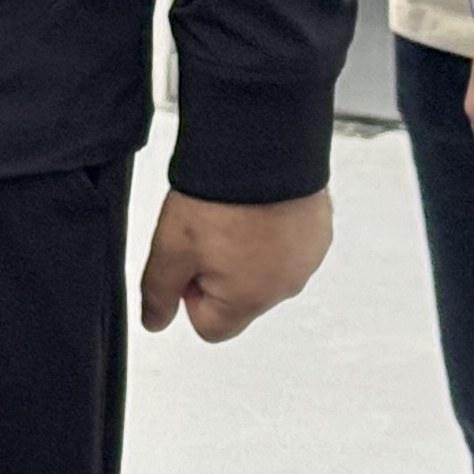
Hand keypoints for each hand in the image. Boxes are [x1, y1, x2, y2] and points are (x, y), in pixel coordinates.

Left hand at [138, 189, 331, 341]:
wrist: (262, 147)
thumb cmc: (220, 195)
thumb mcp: (170, 246)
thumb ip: (159, 292)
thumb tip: (155, 322)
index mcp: (250, 300)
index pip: (211, 327)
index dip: (189, 294)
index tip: (188, 259)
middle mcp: (286, 286)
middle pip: (239, 297)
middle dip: (218, 270)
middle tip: (208, 228)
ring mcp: (307, 257)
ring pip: (265, 268)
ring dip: (246, 248)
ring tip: (232, 210)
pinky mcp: (318, 230)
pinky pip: (288, 242)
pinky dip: (271, 228)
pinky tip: (257, 201)